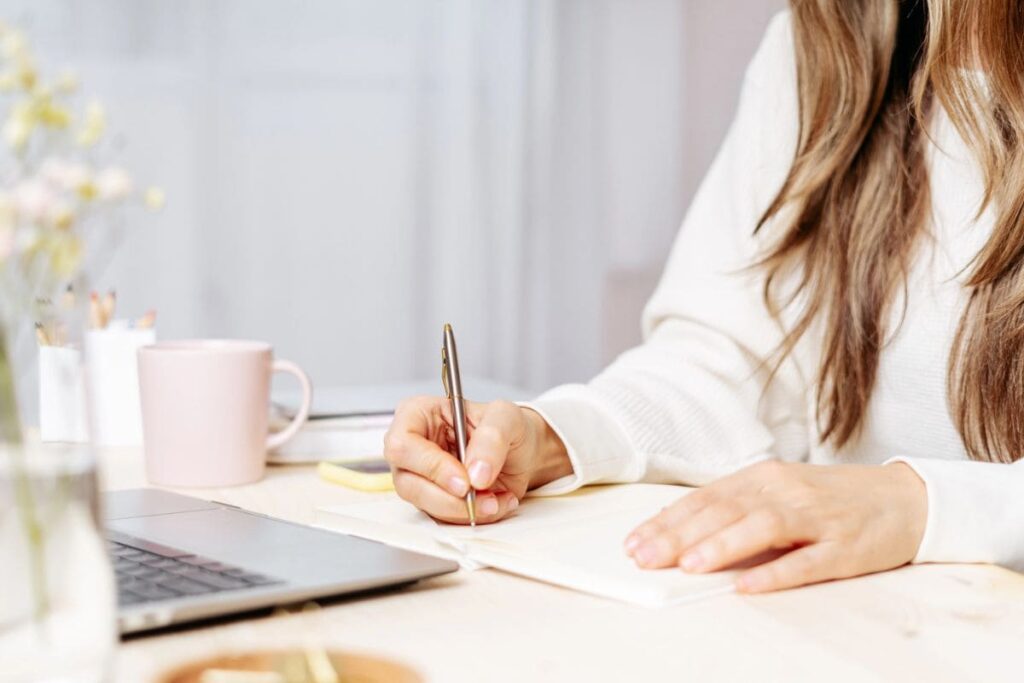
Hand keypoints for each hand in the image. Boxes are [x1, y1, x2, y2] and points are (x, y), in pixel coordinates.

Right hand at [383, 396, 572, 523]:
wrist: (522, 451)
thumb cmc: (506, 426)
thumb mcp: (506, 417)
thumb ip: (491, 438)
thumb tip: (475, 473)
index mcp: (417, 415)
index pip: (403, 445)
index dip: (431, 466)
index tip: (464, 480)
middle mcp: (412, 448)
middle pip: (408, 482)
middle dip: (448, 497)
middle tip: (482, 496)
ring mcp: (419, 478)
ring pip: (425, 506)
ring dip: (464, 510)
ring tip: (496, 499)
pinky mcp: (434, 501)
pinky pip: (445, 518)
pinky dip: (474, 516)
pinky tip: (496, 502)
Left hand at [624, 460, 926, 592]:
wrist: (905, 498)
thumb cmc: (829, 500)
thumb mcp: (778, 494)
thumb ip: (735, 510)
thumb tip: (680, 533)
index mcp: (763, 478)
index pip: (706, 498)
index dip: (668, 520)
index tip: (635, 541)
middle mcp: (786, 490)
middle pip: (726, 511)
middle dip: (681, 535)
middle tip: (645, 556)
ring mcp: (817, 518)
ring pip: (763, 527)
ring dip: (723, 546)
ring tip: (690, 565)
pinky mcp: (846, 546)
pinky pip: (808, 561)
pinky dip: (778, 573)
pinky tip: (750, 586)